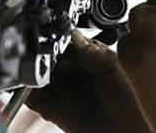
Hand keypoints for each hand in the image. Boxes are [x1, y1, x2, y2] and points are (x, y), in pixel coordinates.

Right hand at [25, 30, 151, 132]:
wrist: (125, 129)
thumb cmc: (129, 98)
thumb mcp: (112, 67)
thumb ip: (90, 51)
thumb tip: (71, 33)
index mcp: (87, 55)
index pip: (64, 39)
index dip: (56, 36)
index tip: (51, 33)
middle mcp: (70, 69)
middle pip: (46, 53)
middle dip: (41, 50)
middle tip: (42, 50)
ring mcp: (59, 87)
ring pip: (35, 72)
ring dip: (32, 67)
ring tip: (38, 65)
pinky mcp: (48, 106)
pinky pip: (30, 95)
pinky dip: (26, 88)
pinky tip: (33, 83)